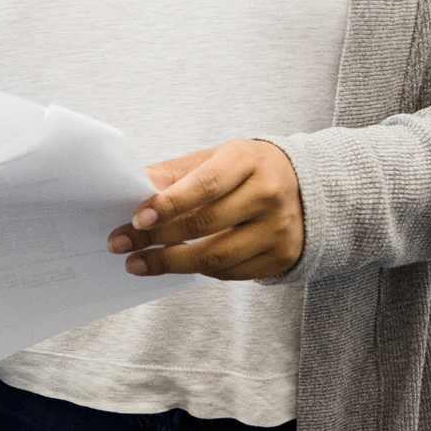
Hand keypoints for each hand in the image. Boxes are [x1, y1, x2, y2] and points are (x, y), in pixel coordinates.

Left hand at [114, 140, 306, 280]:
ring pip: (216, 257)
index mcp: (249, 161)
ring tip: (138, 263)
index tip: (137, 218)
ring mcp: (278, 230)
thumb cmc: (249, 170)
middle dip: (157, 238)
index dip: (169, 203)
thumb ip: (179, 171)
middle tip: (121, 243)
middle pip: (207, 224)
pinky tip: (176, 264)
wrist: (308, 189)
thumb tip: (141, 182)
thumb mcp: (219, 157)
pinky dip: (198, 271)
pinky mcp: (280, 257)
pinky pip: (230, 273)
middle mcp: (268, 195)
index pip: (206, 184)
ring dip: (170, 263)